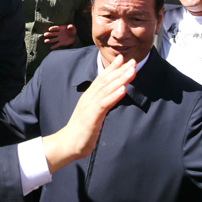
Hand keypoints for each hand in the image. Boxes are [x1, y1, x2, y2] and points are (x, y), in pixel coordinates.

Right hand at [42, 55, 134, 172]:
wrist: (69, 143)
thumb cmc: (81, 130)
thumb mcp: (92, 113)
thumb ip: (100, 103)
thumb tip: (109, 97)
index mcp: (89, 96)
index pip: (101, 78)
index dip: (112, 68)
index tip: (122, 58)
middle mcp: (89, 97)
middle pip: (106, 80)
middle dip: (120, 70)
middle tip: (133, 61)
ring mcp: (90, 105)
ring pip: (107, 89)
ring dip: (120, 79)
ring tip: (131, 71)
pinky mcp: (92, 116)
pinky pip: (104, 103)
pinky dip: (114, 95)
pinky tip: (123, 89)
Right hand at [43, 25, 76, 49]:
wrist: (74, 36)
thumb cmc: (72, 30)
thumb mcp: (73, 27)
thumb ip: (71, 26)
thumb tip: (69, 27)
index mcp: (60, 29)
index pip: (56, 28)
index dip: (53, 28)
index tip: (50, 29)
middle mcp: (58, 33)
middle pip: (53, 34)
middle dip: (49, 34)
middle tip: (45, 34)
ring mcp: (59, 38)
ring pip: (53, 39)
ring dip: (49, 40)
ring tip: (45, 41)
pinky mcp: (61, 43)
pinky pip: (57, 45)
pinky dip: (54, 47)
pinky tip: (50, 48)